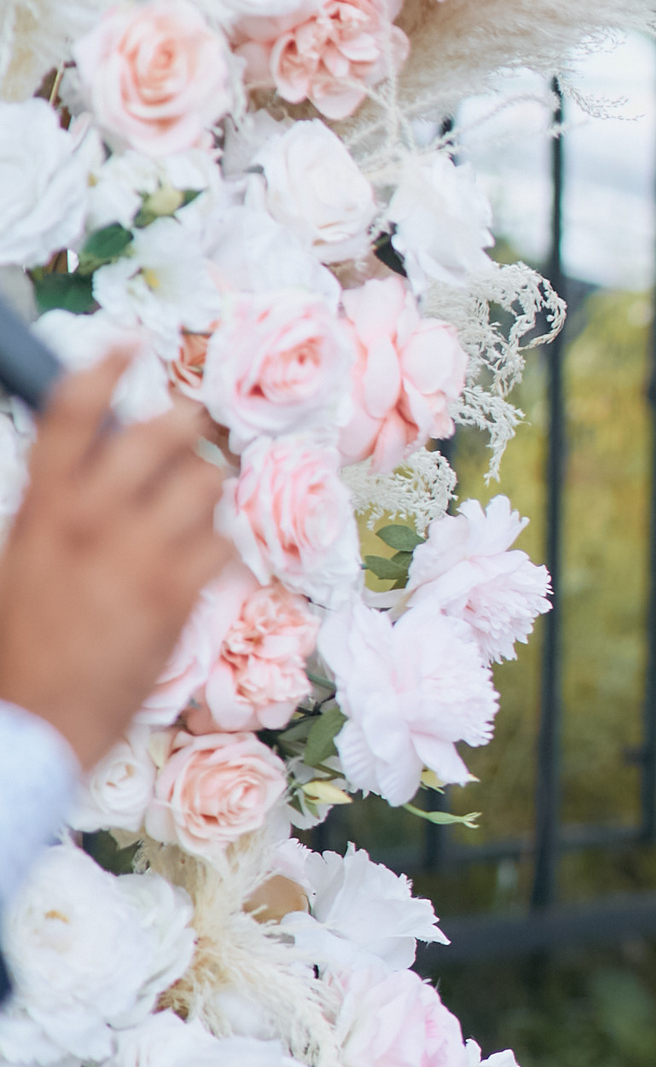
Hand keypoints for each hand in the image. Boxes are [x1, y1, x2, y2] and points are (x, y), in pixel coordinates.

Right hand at [0, 351, 230, 768]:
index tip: (131, 345)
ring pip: (206, 483)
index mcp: (42, 509)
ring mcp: (141, 556)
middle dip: (183, 425)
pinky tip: (200, 562)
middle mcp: (93, 521)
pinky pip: (224, 542)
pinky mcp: (180, 594)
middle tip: (188, 428)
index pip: (73, 415)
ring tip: (188, 509)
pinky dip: (219, 547)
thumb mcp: (16, 559)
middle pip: (158, 435)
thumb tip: (88, 467)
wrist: (33, 720)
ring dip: (205, 489)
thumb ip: (53, 509)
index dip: (104, 370)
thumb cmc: (17, 644)